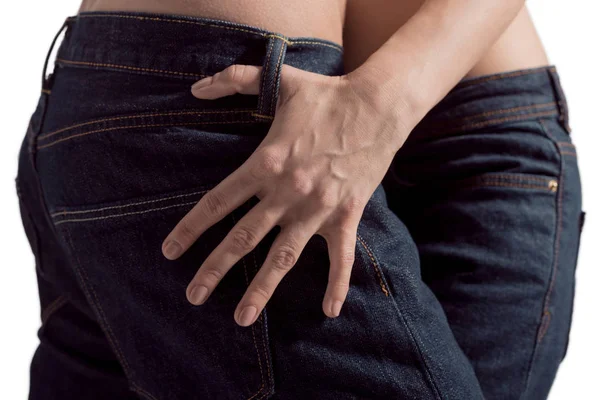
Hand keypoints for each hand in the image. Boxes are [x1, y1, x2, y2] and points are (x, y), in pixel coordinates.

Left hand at [162, 64, 409, 325]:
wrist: (379, 105)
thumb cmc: (327, 94)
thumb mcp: (279, 80)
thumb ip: (233, 80)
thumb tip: (195, 88)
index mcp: (266, 163)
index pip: (219, 202)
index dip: (191, 228)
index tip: (170, 252)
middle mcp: (288, 192)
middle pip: (244, 238)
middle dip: (214, 269)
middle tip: (193, 296)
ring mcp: (319, 208)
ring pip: (284, 257)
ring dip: (262, 289)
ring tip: (241, 319)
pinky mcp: (347, 215)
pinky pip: (341, 257)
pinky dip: (336, 284)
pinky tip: (329, 311)